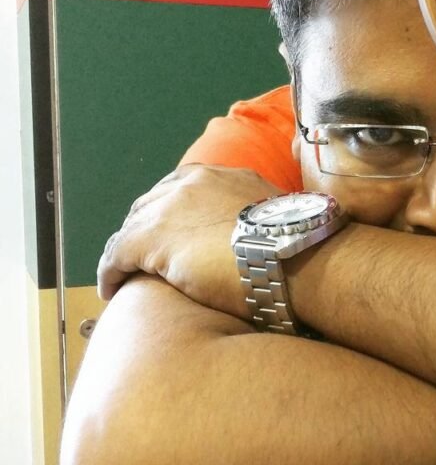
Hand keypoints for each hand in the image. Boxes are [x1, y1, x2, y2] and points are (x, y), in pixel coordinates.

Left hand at [98, 165, 281, 317]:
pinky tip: (111, 289)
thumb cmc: (297, 245)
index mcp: (223, 175)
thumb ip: (263, 219)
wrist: (293, 256)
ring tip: (122, 275)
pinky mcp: (151, 239)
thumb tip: (274, 235)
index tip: (172, 234)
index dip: (171, 213)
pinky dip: (110, 272)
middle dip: (143, 229)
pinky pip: (116, 255)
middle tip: (143, 257)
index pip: (182, 189)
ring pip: (130, 229)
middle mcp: (191, 182)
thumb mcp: (280, 217)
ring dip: (124, 252)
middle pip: (151, 204)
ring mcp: (169, 208)